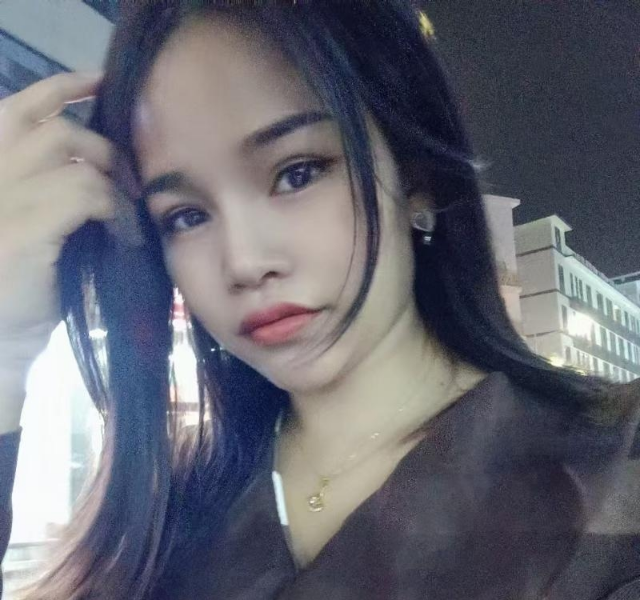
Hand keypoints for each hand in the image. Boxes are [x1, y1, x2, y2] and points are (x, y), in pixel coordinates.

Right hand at [0, 72, 115, 378]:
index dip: (60, 87)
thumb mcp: (27, 229)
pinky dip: (110, 208)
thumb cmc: (11, 293)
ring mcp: (1, 201)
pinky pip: (84, 195)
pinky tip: (116, 230)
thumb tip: (97, 170)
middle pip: (55, 130)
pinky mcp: (22, 230)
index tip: (99, 80)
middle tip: (122, 174)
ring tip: (119, 207)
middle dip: (99, 145)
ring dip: (107, 180)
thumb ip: (47, 192)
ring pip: (74, 160)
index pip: (18, 109)